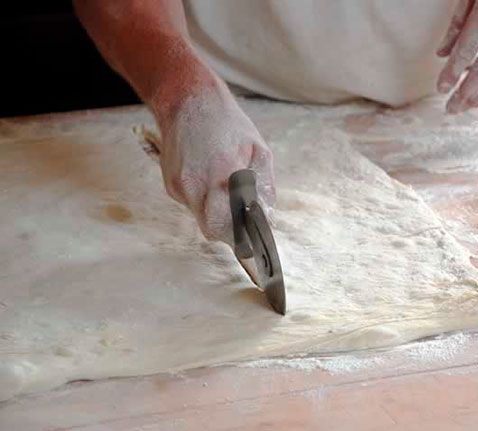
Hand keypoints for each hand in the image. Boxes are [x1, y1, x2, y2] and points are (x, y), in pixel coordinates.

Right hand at [153, 79, 274, 243]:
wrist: (187, 99)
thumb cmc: (227, 123)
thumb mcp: (259, 150)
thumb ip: (265, 187)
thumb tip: (267, 217)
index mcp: (223, 177)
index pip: (229, 228)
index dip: (241, 239)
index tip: (251, 243)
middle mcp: (196, 185)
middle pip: (212, 229)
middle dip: (228, 229)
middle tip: (241, 218)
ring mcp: (179, 186)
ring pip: (200, 217)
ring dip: (215, 211)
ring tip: (224, 186)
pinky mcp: (170, 184)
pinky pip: (190, 203)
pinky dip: (203, 198)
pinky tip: (208, 176)